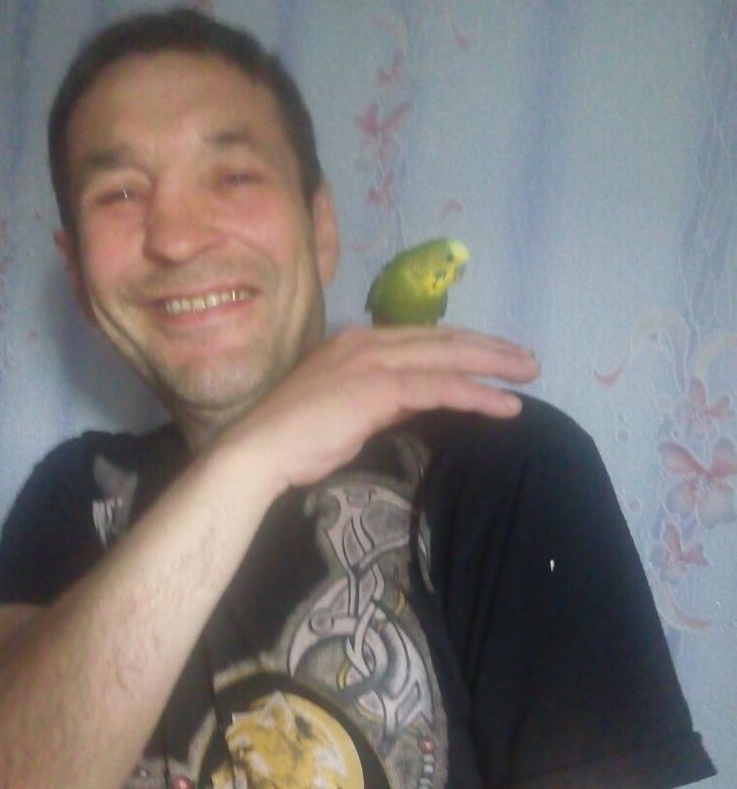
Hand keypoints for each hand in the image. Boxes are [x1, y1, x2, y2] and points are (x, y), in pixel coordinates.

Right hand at [229, 325, 539, 489]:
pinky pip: (441, 387)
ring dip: (494, 364)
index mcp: (357, 342)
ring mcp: (373, 360)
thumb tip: (415, 400)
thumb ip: (381, 398)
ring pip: (449, 355)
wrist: (259, 450)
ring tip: (529, 374)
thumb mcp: (346, 410)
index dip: (463, 344)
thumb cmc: (297, 439)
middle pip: (444, 338)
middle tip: (527, 359)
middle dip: (490, 347)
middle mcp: (368, 340)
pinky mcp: (380, 386)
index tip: (494, 355)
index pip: (423, 337)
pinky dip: (477, 395)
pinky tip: (505, 406)